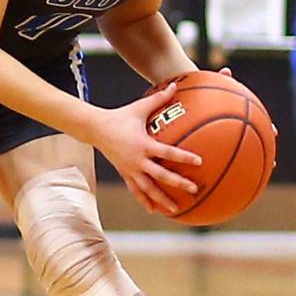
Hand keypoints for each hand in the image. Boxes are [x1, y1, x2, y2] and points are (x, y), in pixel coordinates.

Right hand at [90, 82, 201, 214]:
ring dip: (162, 200)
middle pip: (160, 176)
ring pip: (148, 189)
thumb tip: (176, 85)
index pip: (167, 153)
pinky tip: (155, 211)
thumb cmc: (121, 116)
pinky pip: (136, 191)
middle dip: (178, 184)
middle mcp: (137, 160)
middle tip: (194, 190)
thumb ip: (159, 98)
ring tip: (176, 210)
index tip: (199, 162)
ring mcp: (130, 170)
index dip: (183, 157)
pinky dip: (146, 201)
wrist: (96, 129)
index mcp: (143, 144)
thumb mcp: (139, 107)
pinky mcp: (125, 174)